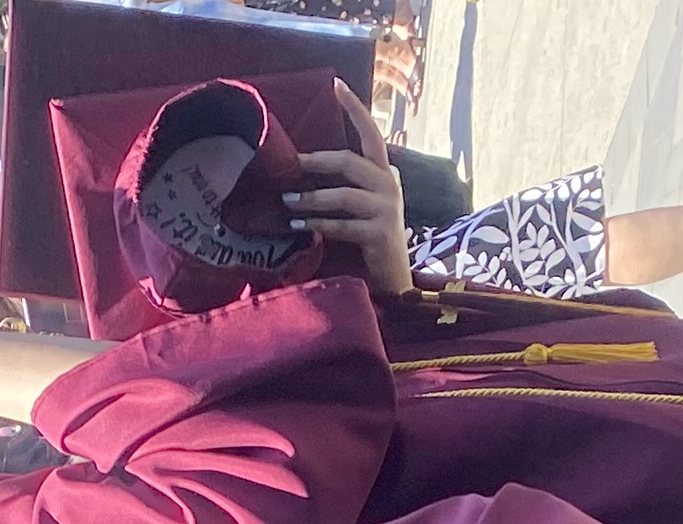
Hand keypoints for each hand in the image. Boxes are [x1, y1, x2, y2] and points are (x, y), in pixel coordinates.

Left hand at [289, 89, 411, 299]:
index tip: (336, 84)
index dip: (355, 108)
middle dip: (317, 162)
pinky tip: (299, 227)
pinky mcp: (380, 234)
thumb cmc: (373, 236)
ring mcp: (387, 210)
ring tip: (287, 201)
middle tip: (291, 164)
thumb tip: (309, 161)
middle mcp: (390, 185)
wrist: (395, 278)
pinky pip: (342, 225)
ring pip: (343, 195)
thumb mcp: (367, 201)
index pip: (371, 133)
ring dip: (311, 198)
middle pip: (350, 162)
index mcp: (386, 172)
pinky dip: (318, 225)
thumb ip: (352, 181)